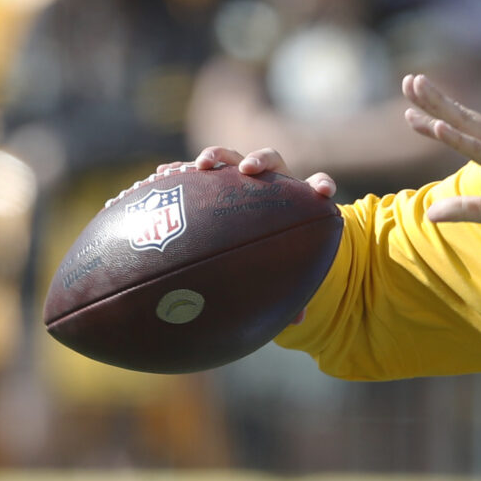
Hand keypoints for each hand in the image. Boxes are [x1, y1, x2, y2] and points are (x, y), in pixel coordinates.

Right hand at [160, 147, 337, 327]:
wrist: (253, 230)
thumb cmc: (273, 251)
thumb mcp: (283, 268)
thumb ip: (294, 291)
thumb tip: (298, 323)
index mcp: (295, 199)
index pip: (316, 185)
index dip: (321, 185)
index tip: (322, 191)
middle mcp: (268, 181)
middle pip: (268, 161)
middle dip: (258, 161)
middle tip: (247, 171)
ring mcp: (236, 176)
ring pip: (228, 158)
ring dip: (215, 157)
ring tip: (198, 167)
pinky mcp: (209, 180)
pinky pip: (193, 171)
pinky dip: (179, 172)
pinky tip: (158, 179)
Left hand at [401, 74, 480, 239]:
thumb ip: (461, 208)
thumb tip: (430, 214)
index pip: (461, 128)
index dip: (435, 115)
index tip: (410, 104)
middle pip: (459, 117)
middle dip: (432, 98)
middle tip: (408, 80)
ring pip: (464, 125)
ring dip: (439, 106)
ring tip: (415, 88)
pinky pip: (476, 150)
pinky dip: (456, 137)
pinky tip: (437, 126)